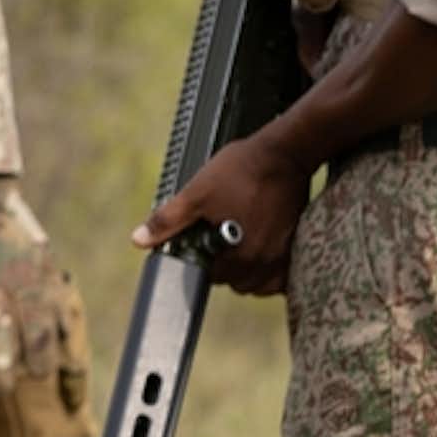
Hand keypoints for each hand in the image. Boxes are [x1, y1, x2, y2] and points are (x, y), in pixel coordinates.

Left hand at [131, 129, 313, 296]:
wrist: (284, 154)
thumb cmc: (240, 170)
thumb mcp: (196, 193)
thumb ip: (167, 221)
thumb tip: (138, 240)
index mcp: (238, 255)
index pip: (211, 277)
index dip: (200, 260)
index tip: (201, 241)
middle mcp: (264, 264)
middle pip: (237, 283)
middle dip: (223, 265)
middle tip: (217, 236)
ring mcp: (285, 257)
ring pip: (259, 281)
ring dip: (246, 268)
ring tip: (237, 239)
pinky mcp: (298, 247)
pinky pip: (281, 275)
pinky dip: (269, 268)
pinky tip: (259, 244)